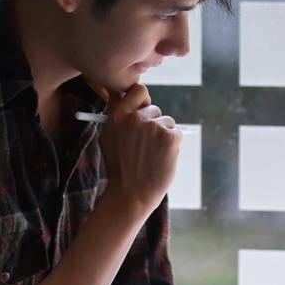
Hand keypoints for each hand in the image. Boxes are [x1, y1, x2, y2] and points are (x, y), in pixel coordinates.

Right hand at [97, 84, 181, 213]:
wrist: (132, 193)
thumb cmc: (120, 167)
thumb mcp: (108, 137)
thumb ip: (115, 114)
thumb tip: (118, 94)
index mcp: (118, 115)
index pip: (138, 90)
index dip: (142, 100)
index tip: (142, 110)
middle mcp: (136, 117)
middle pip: (154, 109)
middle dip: (152, 123)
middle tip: (145, 145)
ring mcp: (154, 126)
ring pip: (166, 121)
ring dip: (163, 134)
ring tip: (151, 154)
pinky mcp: (171, 137)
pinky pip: (176, 133)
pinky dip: (172, 144)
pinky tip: (161, 157)